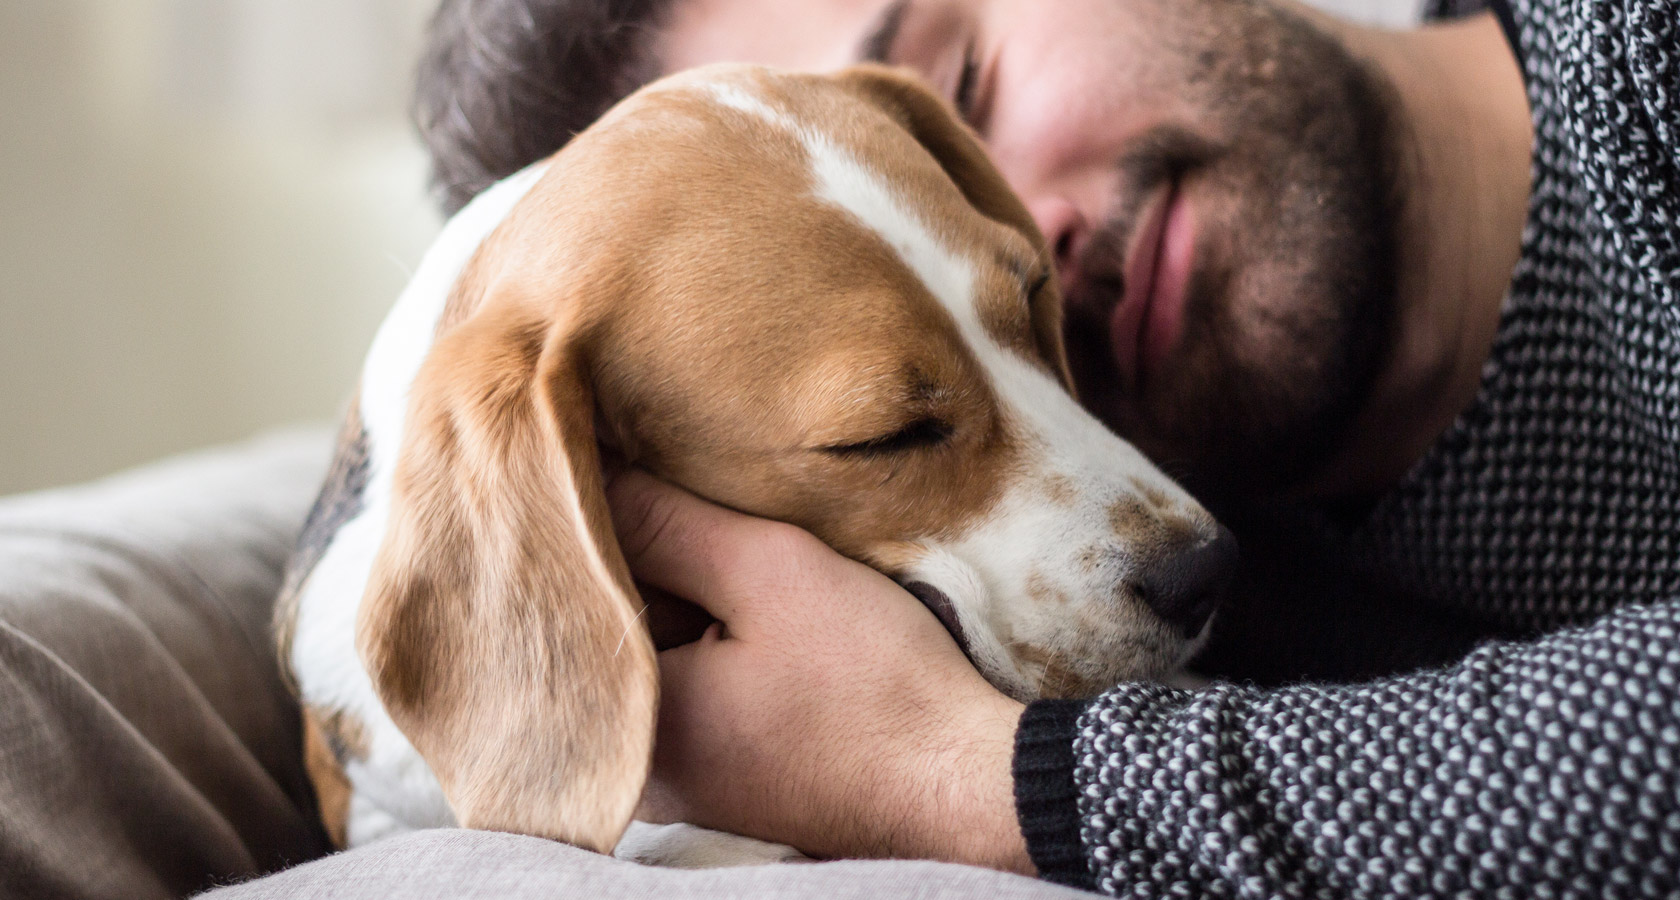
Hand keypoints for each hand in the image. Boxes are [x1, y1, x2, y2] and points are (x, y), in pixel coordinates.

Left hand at [607, 470, 1031, 872]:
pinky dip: (704, 637)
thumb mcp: (769, 575)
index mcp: (626, 723)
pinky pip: (685, 685)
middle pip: (605, 626)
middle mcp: (633, 767)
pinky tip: (745, 601)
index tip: (612, 455)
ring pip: (650, 652)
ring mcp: (678, 780)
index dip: (593, 516)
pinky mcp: (721, 777)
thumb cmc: (875, 689)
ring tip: (715, 537)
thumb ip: (665, 522)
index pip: (571, 591)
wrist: (966, 786)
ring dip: (676, 595)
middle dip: (635, 558)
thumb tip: (576, 466)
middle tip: (667, 486)